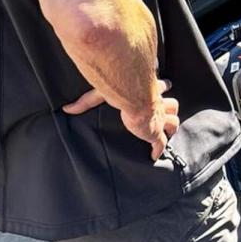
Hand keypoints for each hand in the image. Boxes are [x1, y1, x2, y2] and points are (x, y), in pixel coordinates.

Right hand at [65, 80, 179, 161]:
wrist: (135, 96)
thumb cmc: (121, 90)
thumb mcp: (102, 93)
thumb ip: (86, 101)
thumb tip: (67, 108)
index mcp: (150, 90)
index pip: (161, 86)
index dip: (163, 87)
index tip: (166, 85)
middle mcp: (159, 103)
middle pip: (173, 105)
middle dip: (171, 108)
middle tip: (169, 112)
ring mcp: (159, 119)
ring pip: (173, 123)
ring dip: (171, 128)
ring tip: (168, 133)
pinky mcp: (156, 132)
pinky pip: (161, 143)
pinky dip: (159, 150)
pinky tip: (156, 155)